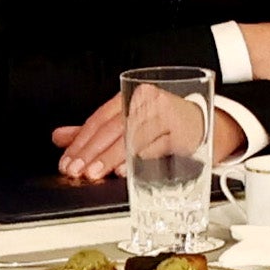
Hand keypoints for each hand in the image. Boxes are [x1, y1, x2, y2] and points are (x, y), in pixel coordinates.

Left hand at [51, 81, 236, 186]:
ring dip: (112, 157)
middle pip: (114, 128)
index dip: (81, 142)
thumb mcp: (128, 122)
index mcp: (131, 97)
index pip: (100, 119)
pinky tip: (124, 170)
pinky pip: (158, 145)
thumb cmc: (166, 122)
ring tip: (95, 172)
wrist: (209, 122)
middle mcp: (148, 102)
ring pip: (133, 137)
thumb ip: (94, 131)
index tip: (68, 161)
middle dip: (92, 152)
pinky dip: (140, 159)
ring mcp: (167, 115)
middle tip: (77, 170)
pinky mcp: (184, 131)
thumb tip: (60, 137)